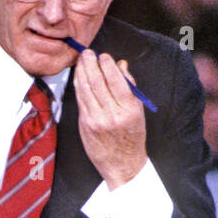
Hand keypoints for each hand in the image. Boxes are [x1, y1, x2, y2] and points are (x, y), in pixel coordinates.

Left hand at [73, 51, 146, 190]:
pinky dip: (78, 85)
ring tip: (81, 60)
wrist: (122, 164)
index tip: (104, 55)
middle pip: (98, 83)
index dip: (107, 65)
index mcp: (129, 110)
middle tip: (87, 52)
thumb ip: (130, 87)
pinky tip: (79, 76)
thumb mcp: (138, 111)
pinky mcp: (85, 125)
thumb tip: (120, 64)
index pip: (116, 81)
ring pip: (86, 90)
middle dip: (91, 64)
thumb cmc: (132, 136)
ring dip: (82, 72)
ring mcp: (96, 121)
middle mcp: (112, 115)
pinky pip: (80, 100)